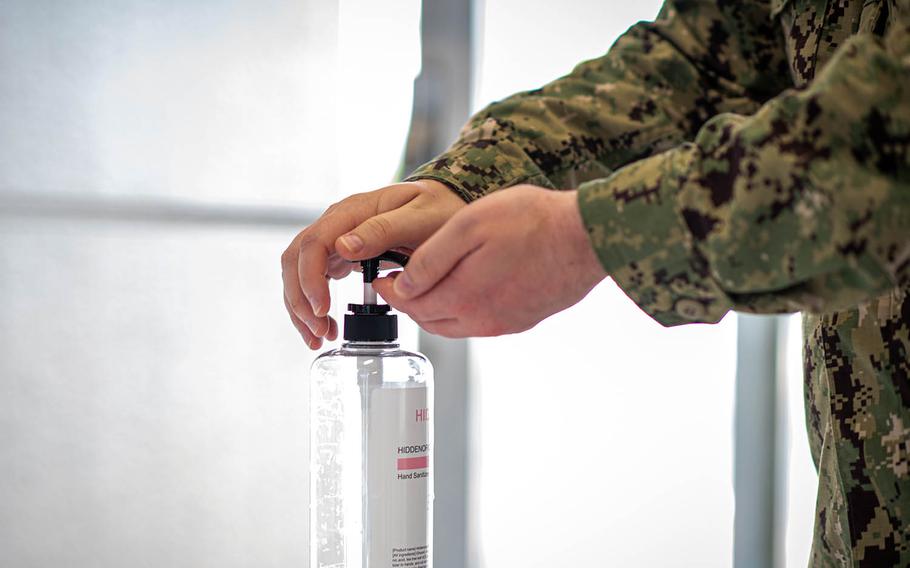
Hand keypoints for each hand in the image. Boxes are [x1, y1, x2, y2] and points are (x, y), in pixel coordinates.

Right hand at [281, 179, 465, 348]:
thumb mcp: (419, 218)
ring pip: (299, 272)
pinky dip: (313, 304)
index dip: (310, 279)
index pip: (314, 244)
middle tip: (320, 331)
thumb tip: (343, 247)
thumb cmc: (438, 208)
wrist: (448, 203)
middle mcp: (338, 223)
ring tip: (319, 336)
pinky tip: (323, 326)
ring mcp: (336, 238)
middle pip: (296, 259)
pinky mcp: (341, 254)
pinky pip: (314, 278)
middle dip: (300, 299)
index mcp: (353, 211)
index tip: (323, 309)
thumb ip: (383, 231)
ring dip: (301, 307)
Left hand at [373, 185, 606, 336]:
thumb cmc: (531, 221)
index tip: (383, 278)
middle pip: (430, 320)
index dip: (391, 291)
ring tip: (430, 285)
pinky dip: (463, 310)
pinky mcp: (523, 321)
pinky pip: (480, 323)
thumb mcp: (469, 226)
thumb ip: (430, 259)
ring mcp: (504, 324)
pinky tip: (467, 288)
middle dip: (411, 303)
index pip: (411, 304)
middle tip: (401, 283)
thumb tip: (404, 285)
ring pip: (454, 326)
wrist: (586, 237)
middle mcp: (481, 320)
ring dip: (436, 309)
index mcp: (462, 298)